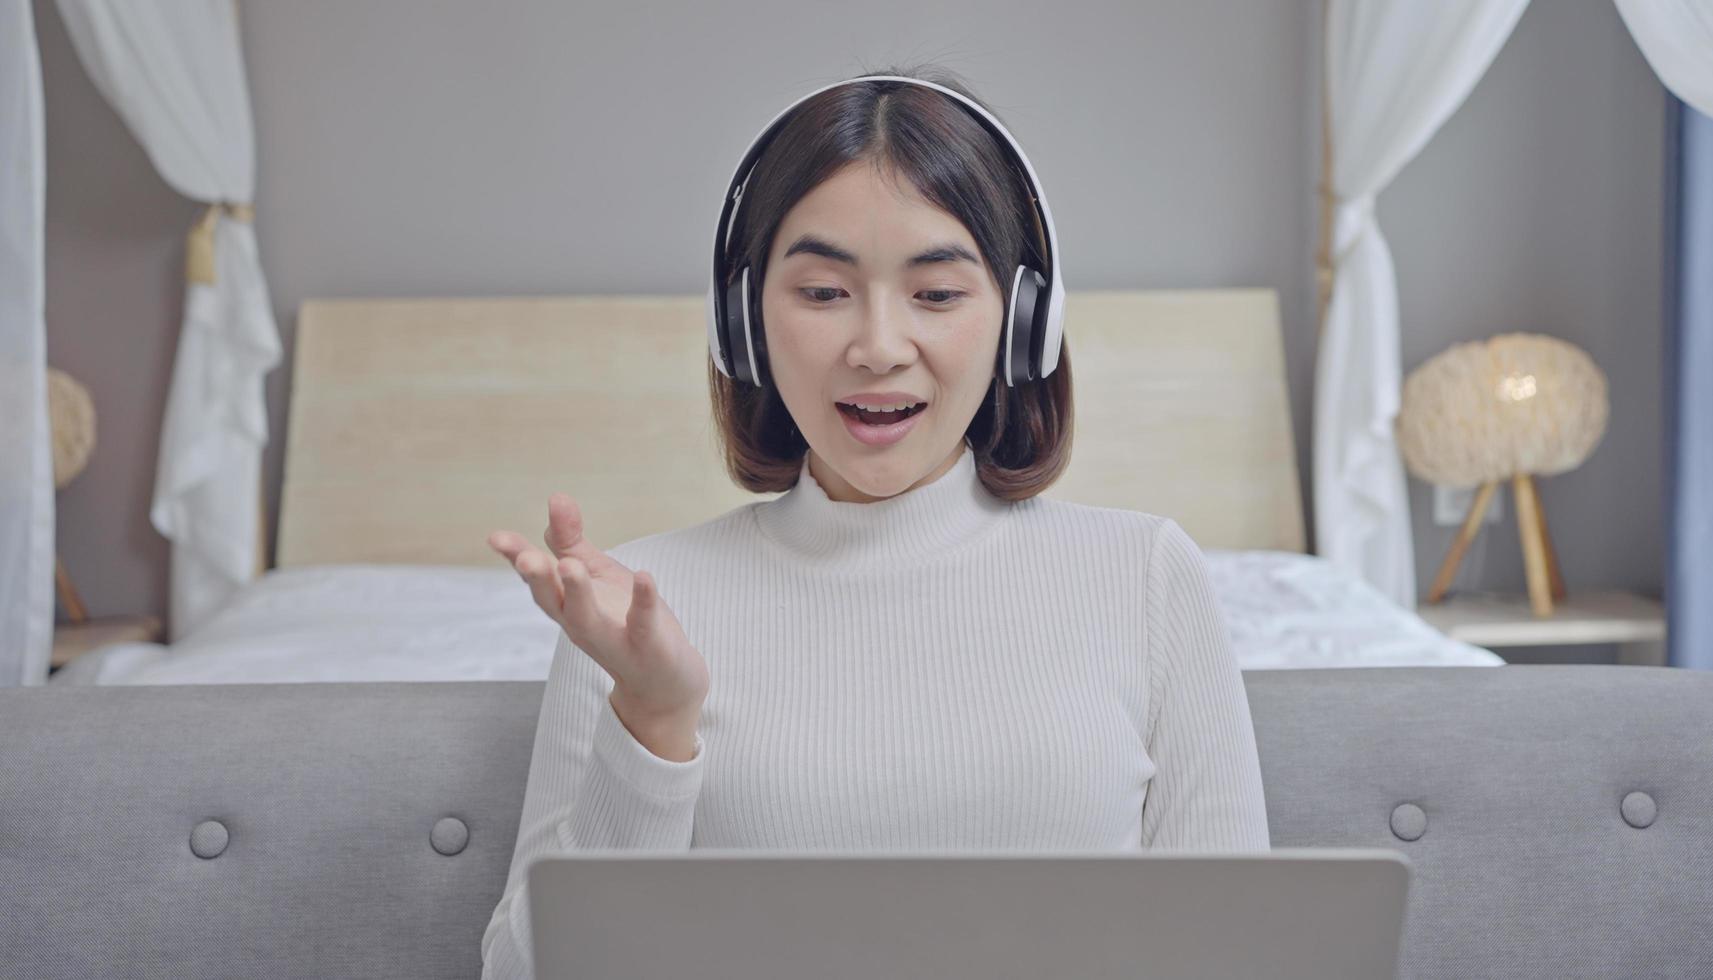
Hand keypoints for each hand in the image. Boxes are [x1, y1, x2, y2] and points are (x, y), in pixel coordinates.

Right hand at [488, 494, 708, 722]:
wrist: (662, 678)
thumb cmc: (623, 619)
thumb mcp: (595, 574)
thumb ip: (572, 541)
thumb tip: (556, 498)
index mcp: (565, 603)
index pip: (536, 578)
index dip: (516, 557)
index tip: (496, 537)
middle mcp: (580, 623)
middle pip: (551, 601)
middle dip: (538, 579)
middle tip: (526, 557)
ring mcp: (611, 637)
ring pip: (586, 618)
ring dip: (578, 592)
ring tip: (570, 566)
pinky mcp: (646, 645)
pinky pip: (642, 623)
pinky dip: (643, 601)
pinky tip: (644, 576)